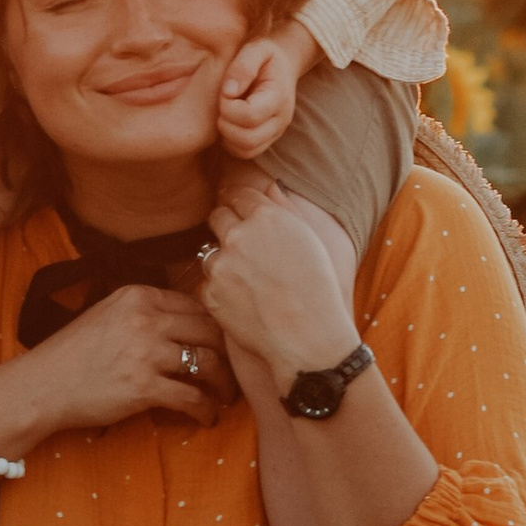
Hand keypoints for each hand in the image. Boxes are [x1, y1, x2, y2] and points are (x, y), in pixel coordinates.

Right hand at [15, 286, 233, 440]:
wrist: (43, 385)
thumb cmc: (73, 354)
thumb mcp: (107, 314)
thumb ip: (143, 311)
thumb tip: (186, 321)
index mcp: (138, 296)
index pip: (195, 305)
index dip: (216, 327)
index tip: (224, 345)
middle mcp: (145, 319)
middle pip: (210, 330)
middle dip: (229, 353)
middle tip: (235, 371)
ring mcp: (146, 353)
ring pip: (208, 363)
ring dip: (224, 384)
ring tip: (226, 397)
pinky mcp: (144, 387)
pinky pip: (193, 397)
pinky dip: (206, 410)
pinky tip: (207, 418)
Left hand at [196, 172, 362, 378]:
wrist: (309, 339)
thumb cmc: (319, 289)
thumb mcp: (311, 239)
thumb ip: (284, 208)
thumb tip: (268, 186)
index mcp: (266, 218)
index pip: (236, 194)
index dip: (238, 202)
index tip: (237, 208)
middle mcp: (239, 237)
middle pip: (217, 217)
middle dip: (227, 226)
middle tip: (242, 244)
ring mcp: (221, 267)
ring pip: (209, 251)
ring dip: (223, 260)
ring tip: (249, 280)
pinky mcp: (211, 295)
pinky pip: (207, 284)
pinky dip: (220, 290)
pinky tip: (243, 301)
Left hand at [216, 28, 307, 160]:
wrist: (282, 65)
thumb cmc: (266, 56)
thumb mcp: (256, 49)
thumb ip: (243, 66)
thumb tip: (229, 92)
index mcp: (279, 97)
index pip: (250, 116)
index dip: (229, 106)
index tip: (225, 91)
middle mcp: (281, 120)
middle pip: (248, 139)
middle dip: (226, 123)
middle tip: (223, 104)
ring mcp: (275, 132)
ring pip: (246, 150)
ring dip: (227, 134)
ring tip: (226, 112)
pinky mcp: (267, 139)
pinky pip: (245, 152)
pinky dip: (231, 142)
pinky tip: (229, 121)